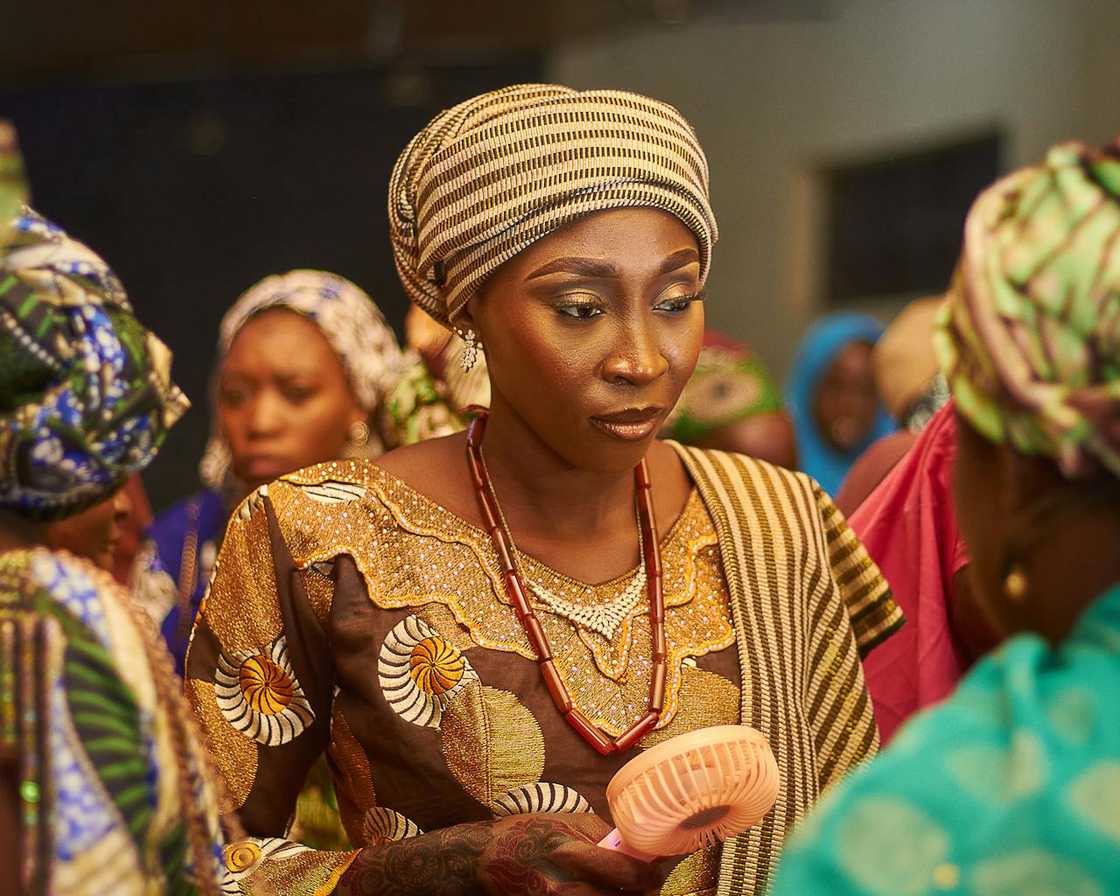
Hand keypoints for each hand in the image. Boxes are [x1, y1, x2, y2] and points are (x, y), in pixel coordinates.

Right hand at [478, 812, 664, 894]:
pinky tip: (603, 893)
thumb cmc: (525, 832)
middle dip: (644, 893)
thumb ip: (602, 836)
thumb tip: (637, 847)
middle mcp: (564, 887)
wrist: (483, 859)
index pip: (627, 874)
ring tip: (629, 889)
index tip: (662, 868)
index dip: (653, 874)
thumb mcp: (565, 820)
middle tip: (650, 882)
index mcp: (569, 852)